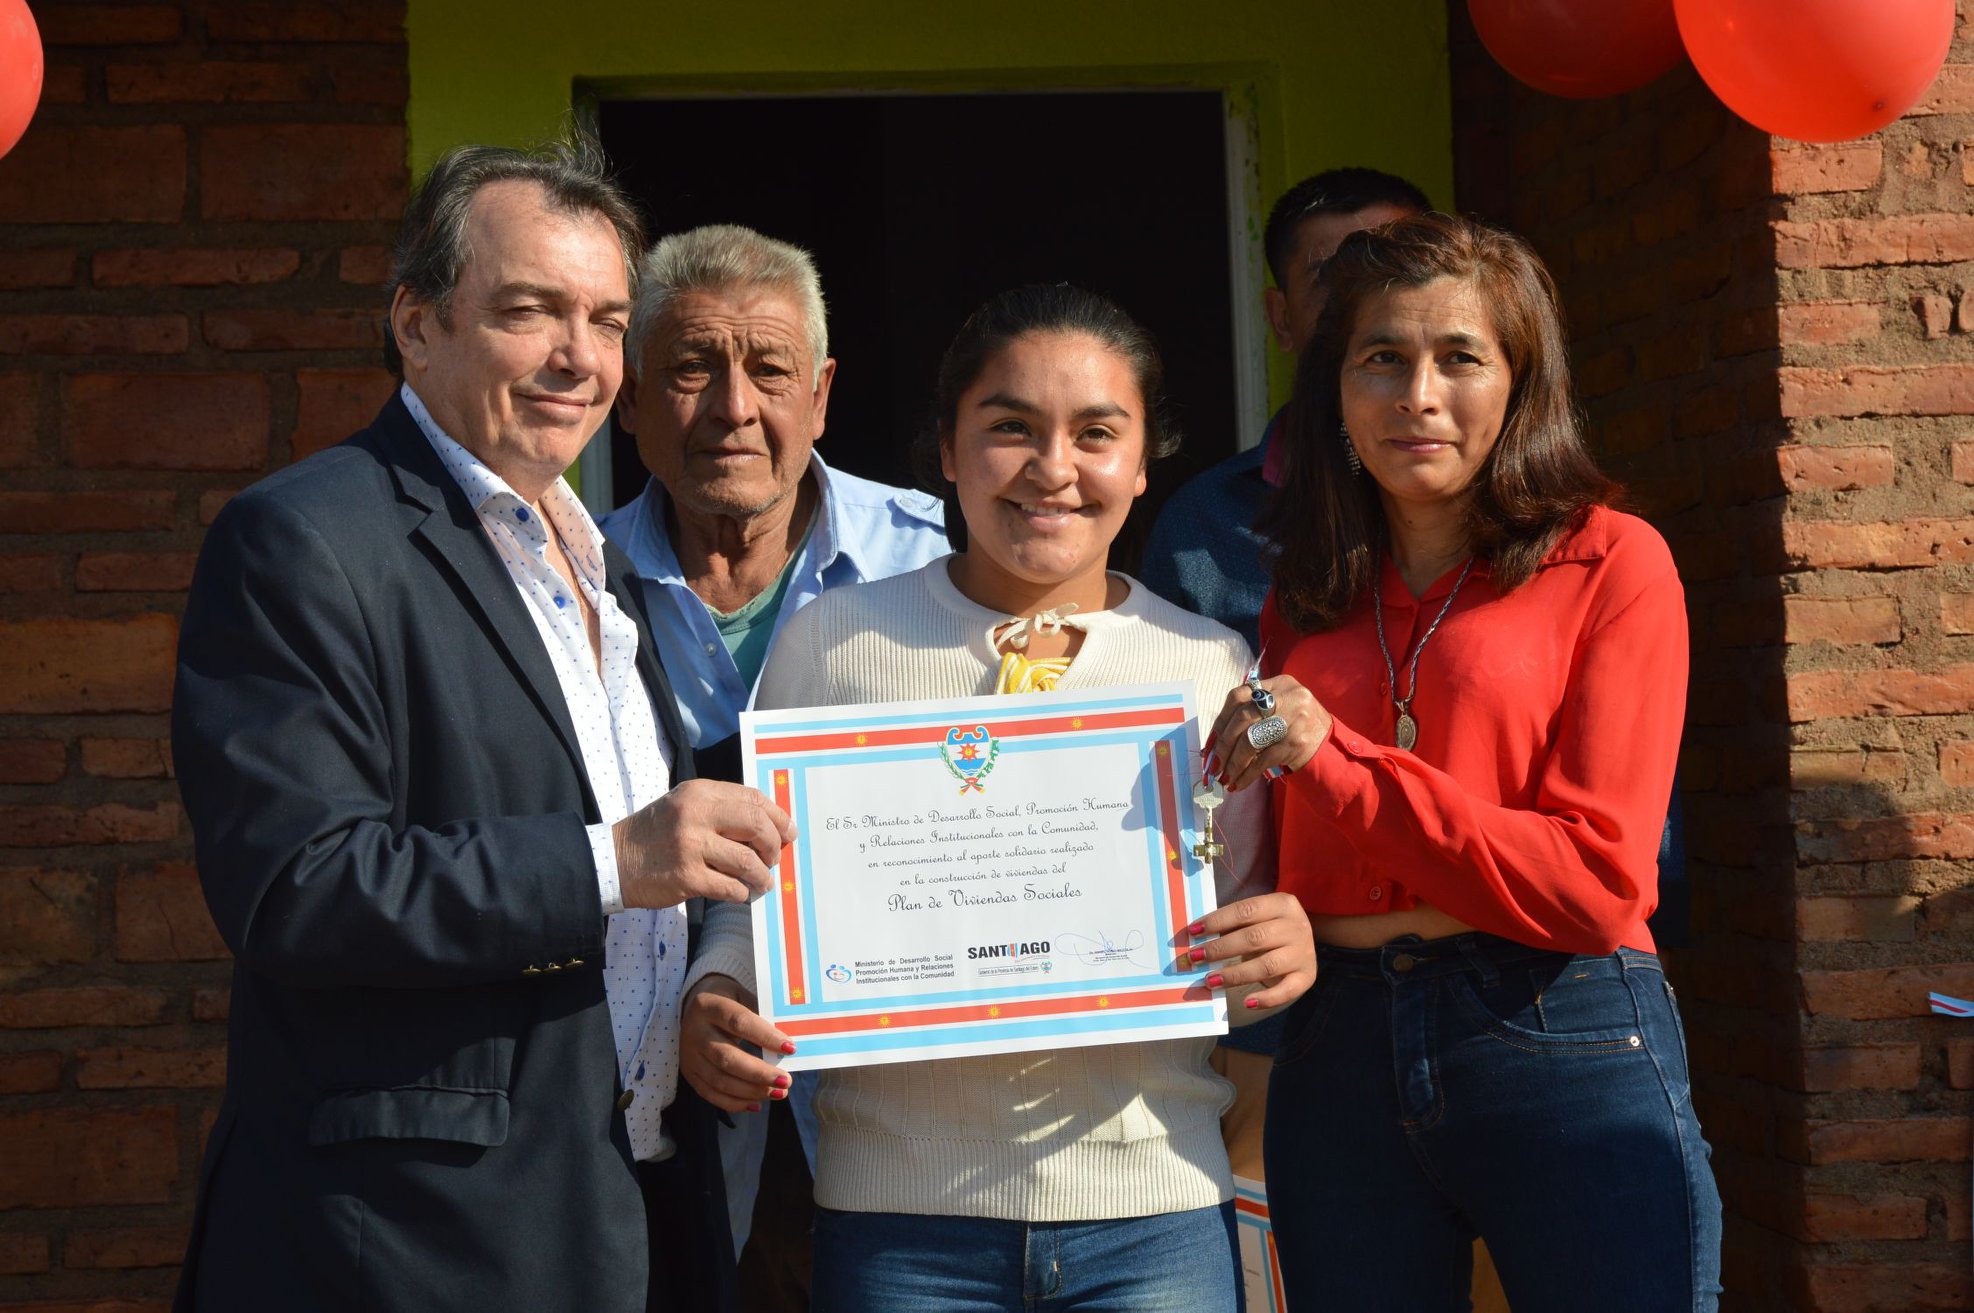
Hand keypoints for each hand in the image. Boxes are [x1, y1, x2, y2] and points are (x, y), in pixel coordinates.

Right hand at [614, 778, 794, 908]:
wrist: (614, 861)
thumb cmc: (655, 834)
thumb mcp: (684, 806)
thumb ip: (721, 809)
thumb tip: (769, 827)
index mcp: (699, 793)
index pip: (752, 799)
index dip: (777, 817)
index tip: (788, 832)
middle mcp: (695, 814)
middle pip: (756, 826)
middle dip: (773, 845)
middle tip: (774, 858)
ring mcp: (690, 846)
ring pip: (747, 861)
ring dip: (761, 875)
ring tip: (761, 882)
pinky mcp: (686, 877)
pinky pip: (730, 887)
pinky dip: (741, 892)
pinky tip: (739, 892)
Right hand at [680, 974, 793, 1113]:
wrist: (693, 1006)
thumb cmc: (727, 1002)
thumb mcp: (742, 996)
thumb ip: (761, 1017)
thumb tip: (787, 1046)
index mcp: (709, 1006)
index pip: (738, 1022)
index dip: (765, 1037)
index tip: (790, 1048)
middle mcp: (695, 1031)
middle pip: (726, 1058)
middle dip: (759, 1073)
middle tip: (786, 1081)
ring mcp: (689, 1055)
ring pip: (719, 1080)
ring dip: (751, 1091)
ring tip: (778, 1093)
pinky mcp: (689, 1073)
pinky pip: (710, 1094)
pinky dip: (735, 1103)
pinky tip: (757, 1104)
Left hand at [1186, 892, 1314, 1009]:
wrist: (1303, 943)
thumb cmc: (1270, 929)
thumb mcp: (1257, 919)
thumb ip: (1232, 925)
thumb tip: (1195, 938)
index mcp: (1283, 904)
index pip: (1245, 910)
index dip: (1217, 921)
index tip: (1193, 932)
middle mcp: (1297, 926)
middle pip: (1254, 938)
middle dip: (1220, 949)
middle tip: (1195, 958)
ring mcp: (1304, 952)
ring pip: (1266, 965)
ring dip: (1235, 974)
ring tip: (1210, 981)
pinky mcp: (1308, 976)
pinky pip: (1287, 991)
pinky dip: (1266, 998)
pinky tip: (1246, 1002)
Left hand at [1205, 674, 1331, 791]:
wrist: (1330, 747)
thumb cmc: (1297, 727)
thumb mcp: (1281, 707)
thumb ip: (1252, 712)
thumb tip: (1214, 740)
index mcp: (1279, 684)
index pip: (1238, 695)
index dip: (1220, 719)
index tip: (1211, 741)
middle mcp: (1288, 697)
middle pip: (1242, 718)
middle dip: (1223, 745)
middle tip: (1214, 764)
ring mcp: (1294, 719)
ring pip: (1250, 741)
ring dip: (1233, 763)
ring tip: (1225, 776)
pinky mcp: (1296, 743)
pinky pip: (1262, 760)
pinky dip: (1247, 774)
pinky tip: (1239, 783)